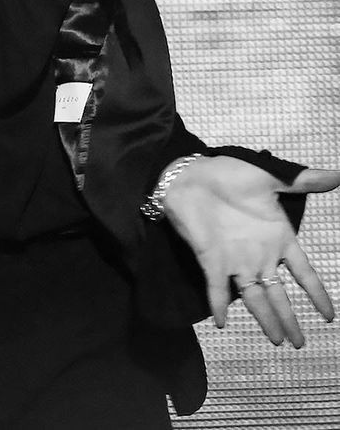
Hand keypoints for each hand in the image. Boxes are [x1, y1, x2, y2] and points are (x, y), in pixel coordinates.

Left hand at [162, 156, 339, 346]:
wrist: (191, 172)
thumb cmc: (231, 173)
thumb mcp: (270, 176)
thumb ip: (302, 180)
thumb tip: (337, 175)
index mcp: (277, 237)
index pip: (303, 272)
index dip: (316, 293)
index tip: (329, 316)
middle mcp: (259, 254)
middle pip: (279, 294)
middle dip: (289, 318)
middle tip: (299, 344)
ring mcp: (235, 260)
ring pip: (255, 298)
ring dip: (265, 319)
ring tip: (277, 341)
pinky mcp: (211, 261)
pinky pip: (217, 289)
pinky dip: (218, 305)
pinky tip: (221, 323)